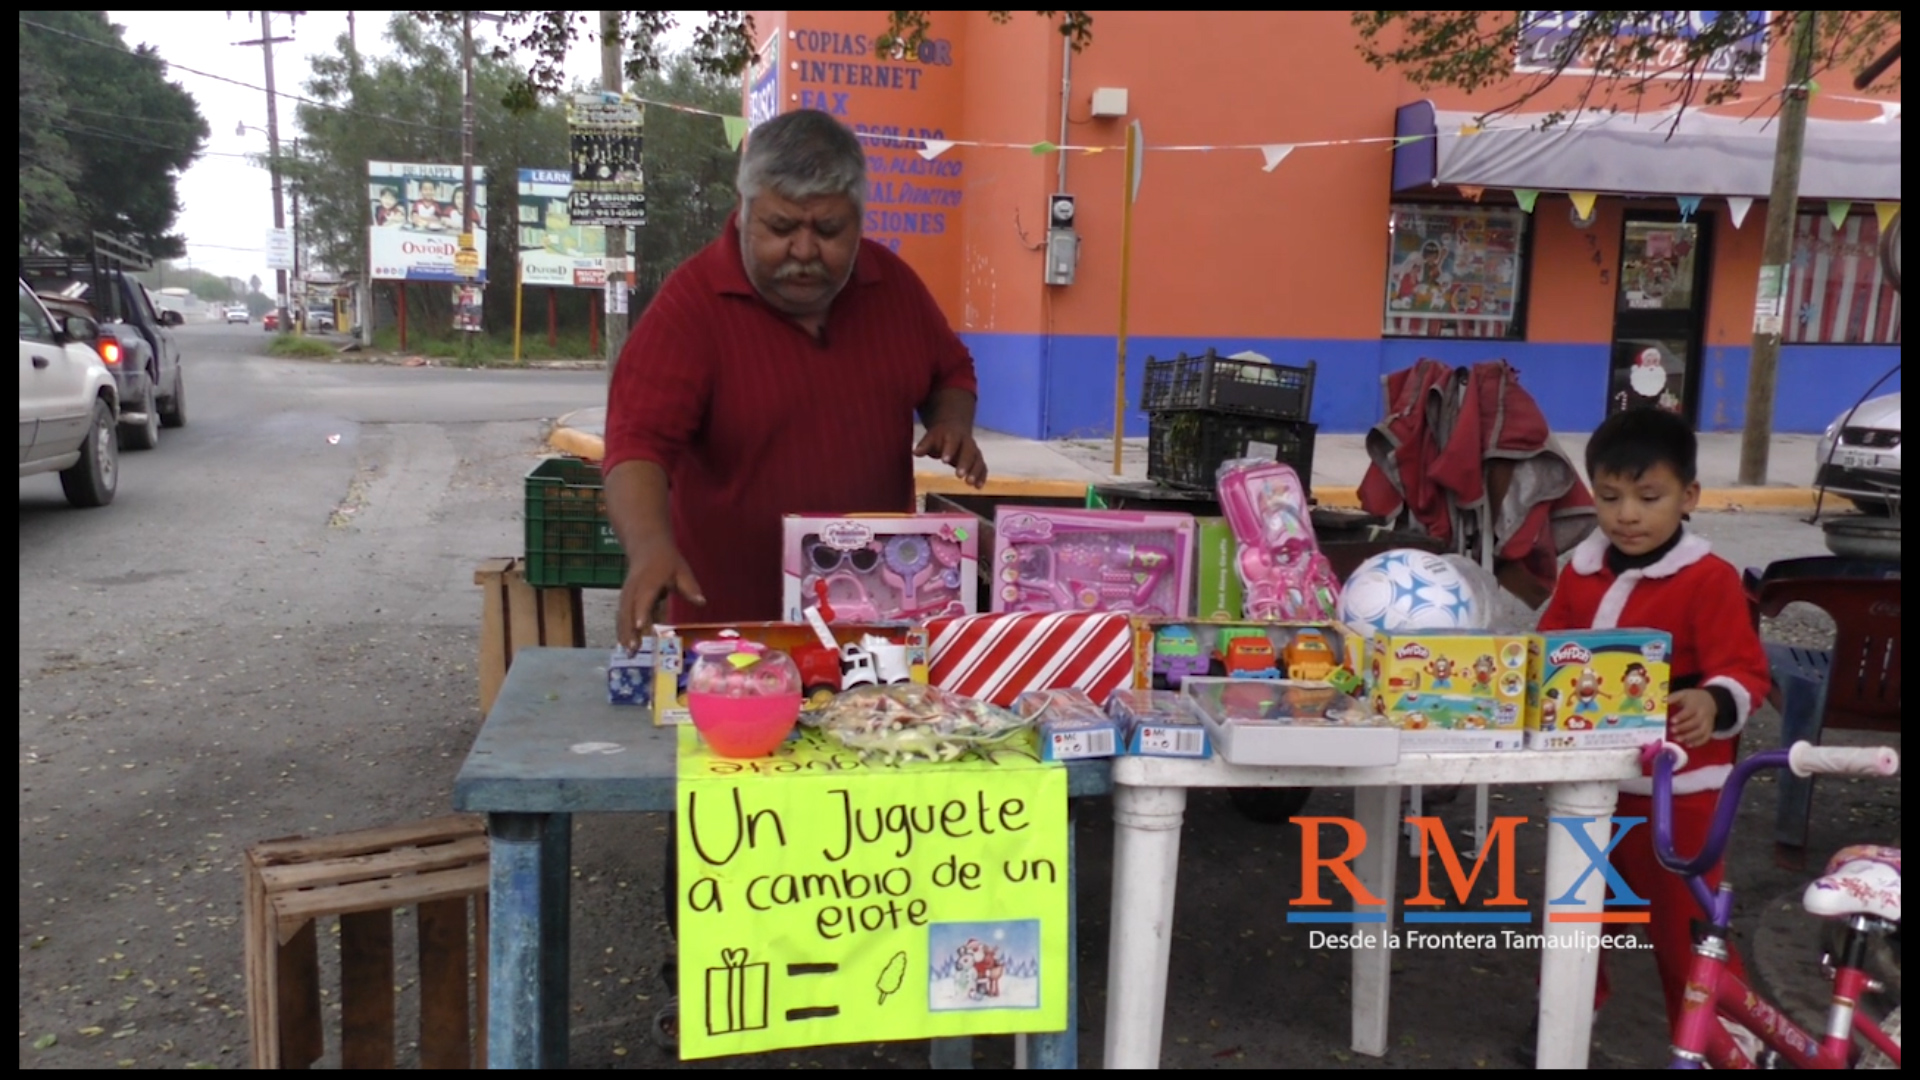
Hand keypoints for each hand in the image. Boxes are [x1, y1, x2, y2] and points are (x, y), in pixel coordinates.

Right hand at [616, 536, 704, 650]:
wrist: (647, 547)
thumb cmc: (667, 561)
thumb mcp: (682, 570)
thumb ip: (690, 587)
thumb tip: (701, 602)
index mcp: (649, 580)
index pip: (644, 597)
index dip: (641, 611)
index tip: (641, 626)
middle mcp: (634, 588)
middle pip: (628, 610)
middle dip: (630, 629)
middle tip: (634, 648)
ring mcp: (627, 593)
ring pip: (622, 615)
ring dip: (624, 633)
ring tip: (628, 652)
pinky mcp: (625, 599)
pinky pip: (621, 615)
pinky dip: (622, 630)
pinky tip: (624, 645)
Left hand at [915, 422, 987, 488]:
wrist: (954, 426)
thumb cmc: (940, 436)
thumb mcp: (931, 437)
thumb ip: (925, 445)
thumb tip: (915, 452)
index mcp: (954, 435)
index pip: (953, 441)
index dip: (950, 450)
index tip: (944, 461)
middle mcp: (967, 442)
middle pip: (969, 452)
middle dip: (965, 463)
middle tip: (959, 475)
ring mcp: (974, 451)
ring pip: (978, 460)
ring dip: (975, 472)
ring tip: (969, 483)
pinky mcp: (978, 459)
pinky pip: (982, 467)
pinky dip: (982, 476)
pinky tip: (978, 487)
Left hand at [1667, 689, 1716, 748]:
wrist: (1711, 701)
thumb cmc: (1693, 698)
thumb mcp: (1684, 694)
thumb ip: (1674, 697)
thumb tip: (1663, 701)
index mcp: (1696, 705)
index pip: (1689, 711)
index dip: (1681, 716)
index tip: (1672, 721)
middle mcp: (1704, 715)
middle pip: (1695, 723)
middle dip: (1683, 728)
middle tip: (1672, 731)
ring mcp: (1708, 724)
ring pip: (1700, 732)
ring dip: (1689, 737)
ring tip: (1677, 739)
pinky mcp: (1709, 730)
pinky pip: (1705, 738)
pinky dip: (1697, 743)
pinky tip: (1687, 745)